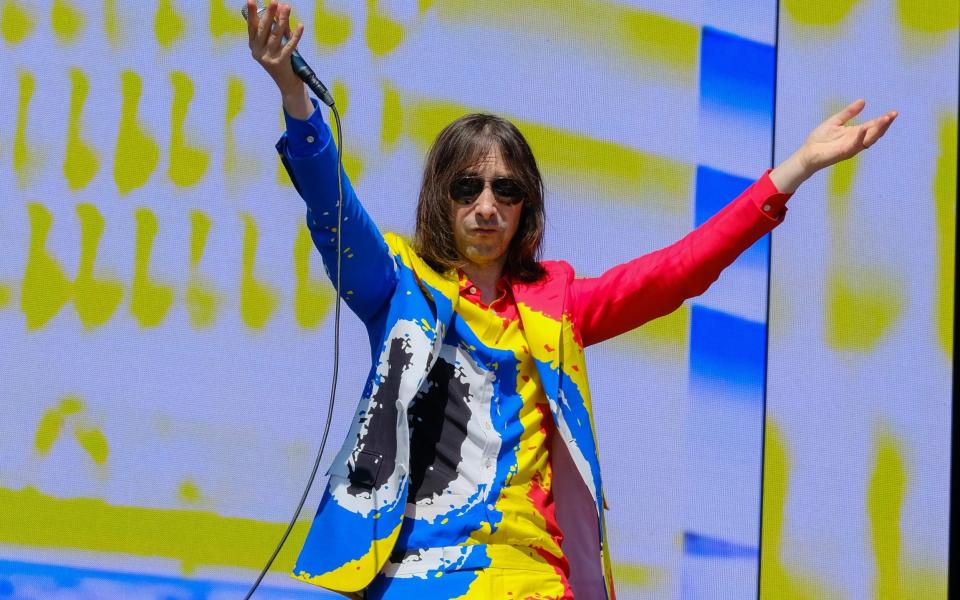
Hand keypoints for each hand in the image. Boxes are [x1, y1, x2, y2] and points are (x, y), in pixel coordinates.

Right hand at [246, 1, 307, 103]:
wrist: (287, 84)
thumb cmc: (282, 61)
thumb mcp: (277, 44)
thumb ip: (278, 28)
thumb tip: (281, 8)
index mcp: (254, 46)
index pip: (252, 27)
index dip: (252, 14)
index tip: (251, 1)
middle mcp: (259, 52)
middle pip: (264, 30)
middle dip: (269, 14)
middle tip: (274, 2)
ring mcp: (269, 58)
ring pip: (276, 35)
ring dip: (282, 20)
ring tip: (287, 8)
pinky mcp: (280, 62)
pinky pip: (289, 45)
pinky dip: (296, 35)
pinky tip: (300, 26)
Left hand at [770, 100, 896, 193]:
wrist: (807, 153)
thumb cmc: (820, 139)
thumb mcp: (835, 121)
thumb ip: (848, 113)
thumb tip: (863, 101)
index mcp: (855, 133)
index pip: (873, 126)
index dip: (883, 120)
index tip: (893, 112)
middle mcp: (856, 140)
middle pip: (875, 133)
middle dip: (884, 124)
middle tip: (893, 115)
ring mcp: (851, 147)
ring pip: (869, 139)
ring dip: (878, 130)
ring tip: (885, 119)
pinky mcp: (844, 152)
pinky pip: (855, 145)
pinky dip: (860, 137)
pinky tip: (864, 128)